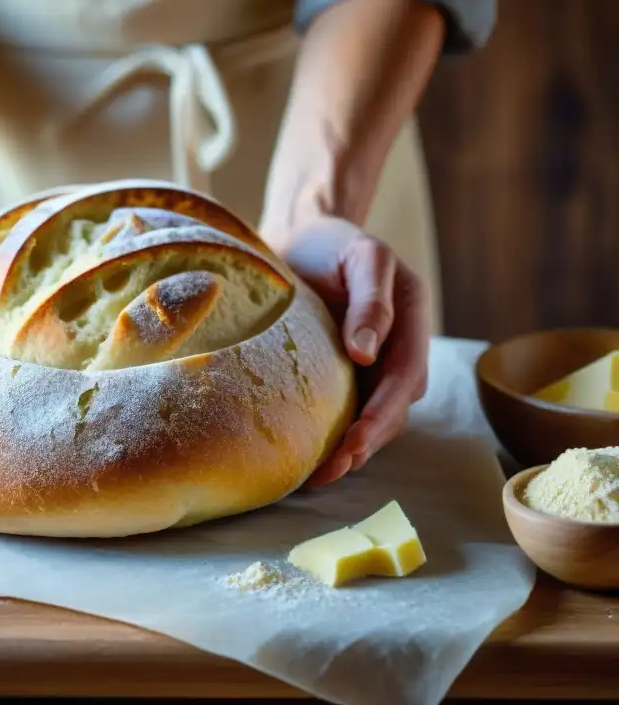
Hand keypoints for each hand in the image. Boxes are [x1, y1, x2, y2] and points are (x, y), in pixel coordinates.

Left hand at [279, 216, 429, 487]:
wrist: (303, 238)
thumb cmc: (332, 244)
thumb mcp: (361, 257)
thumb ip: (371, 301)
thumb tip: (366, 355)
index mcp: (412, 320)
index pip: (404, 379)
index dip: (381, 415)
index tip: (354, 443)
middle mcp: (401, 349)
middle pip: (392, 409)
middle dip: (364, 445)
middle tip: (326, 473)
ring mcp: (377, 366)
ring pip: (372, 419)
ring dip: (350, 450)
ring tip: (315, 478)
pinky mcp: (349, 376)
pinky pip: (348, 413)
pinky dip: (334, 438)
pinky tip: (309, 459)